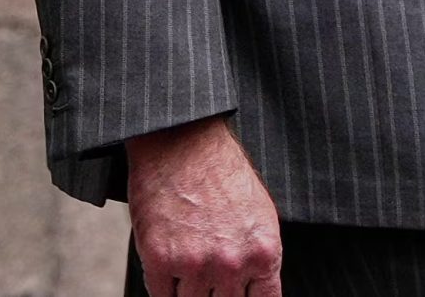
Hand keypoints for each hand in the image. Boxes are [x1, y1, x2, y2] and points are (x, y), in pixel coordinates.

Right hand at [126, 116, 282, 295]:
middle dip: (218, 294)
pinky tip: (168, 268)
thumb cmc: (221, 172)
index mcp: (264, 252)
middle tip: (208, 274)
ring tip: (189, 263)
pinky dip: (164, 287)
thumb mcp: (259, 214)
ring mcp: (196, 265)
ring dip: (189, 291)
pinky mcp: (160, 260)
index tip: (237, 295)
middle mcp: (233, 263)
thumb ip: (259, 256)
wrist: (183, 142)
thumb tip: (255, 288)